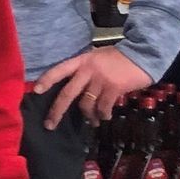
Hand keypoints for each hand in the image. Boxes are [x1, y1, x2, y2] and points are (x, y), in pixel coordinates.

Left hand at [32, 44, 150, 128]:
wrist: (144, 54)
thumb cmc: (119, 57)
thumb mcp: (97, 57)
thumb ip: (85, 70)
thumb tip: (75, 89)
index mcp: (82, 60)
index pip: (59, 70)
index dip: (47, 80)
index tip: (36, 91)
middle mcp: (88, 70)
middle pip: (67, 93)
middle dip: (57, 111)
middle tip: (49, 124)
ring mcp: (100, 80)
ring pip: (86, 104)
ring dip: (88, 116)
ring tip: (92, 121)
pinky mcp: (113, 89)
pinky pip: (103, 108)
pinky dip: (102, 115)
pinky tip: (104, 116)